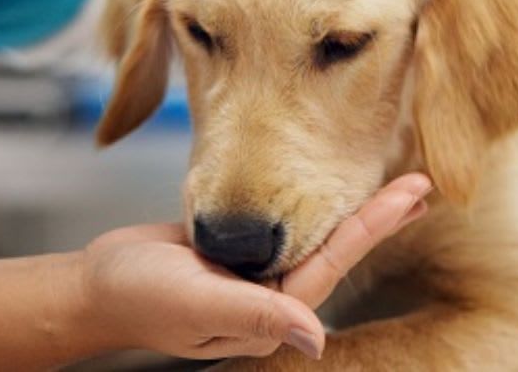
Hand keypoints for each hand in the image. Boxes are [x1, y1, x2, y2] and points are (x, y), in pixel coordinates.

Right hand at [80, 173, 432, 360]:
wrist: (95, 286)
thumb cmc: (136, 297)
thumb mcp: (194, 304)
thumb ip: (252, 316)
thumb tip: (315, 334)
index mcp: (270, 309)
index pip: (332, 261)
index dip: (373, 225)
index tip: (413, 195)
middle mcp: (269, 292)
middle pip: (333, 248)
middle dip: (377, 217)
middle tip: (422, 183)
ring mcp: (251, 272)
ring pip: (308, 234)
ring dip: (346, 208)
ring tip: (386, 184)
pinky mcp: (231, 250)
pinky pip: (278, 225)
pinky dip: (303, 204)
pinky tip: (316, 189)